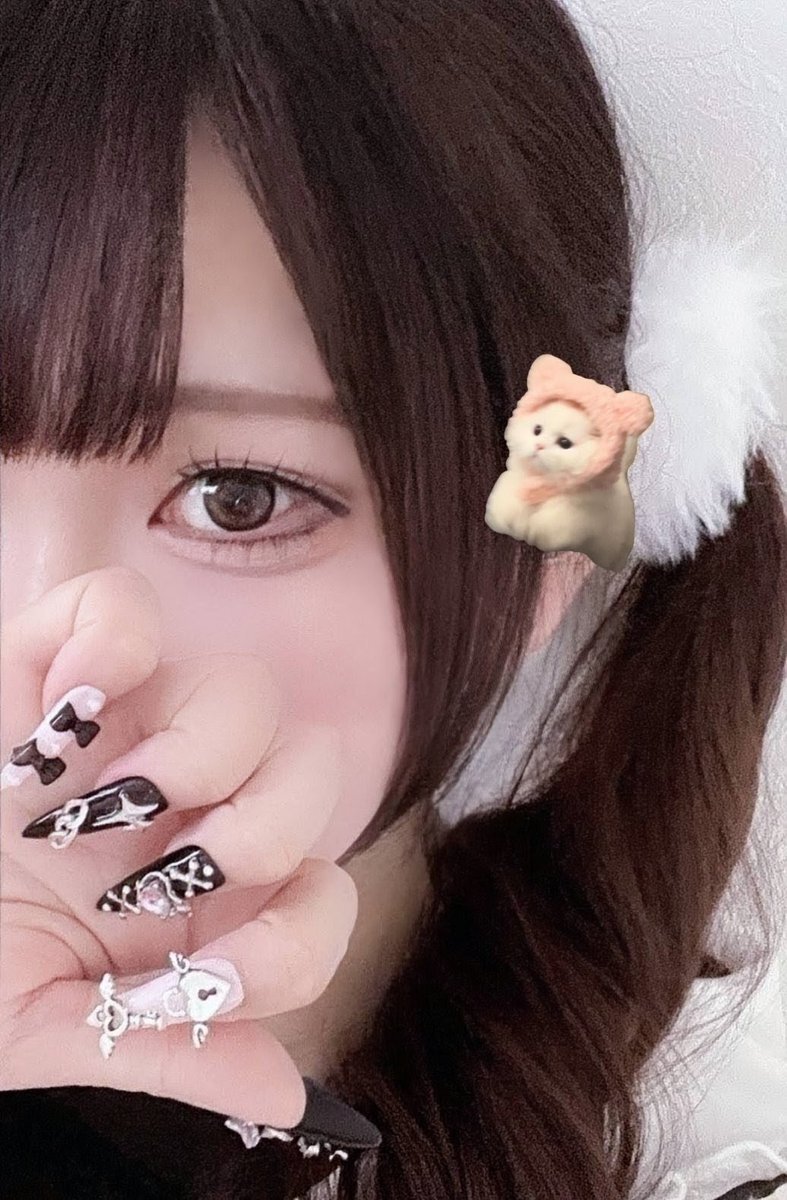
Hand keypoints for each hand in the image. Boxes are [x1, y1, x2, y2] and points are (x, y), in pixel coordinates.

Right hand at [0, 566, 357, 1126]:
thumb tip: (283, 1099)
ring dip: (193, 757)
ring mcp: (124, 725)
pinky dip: (106, 647)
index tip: (205, 979)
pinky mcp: (47, 662)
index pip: (325, 893)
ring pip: (246, 689)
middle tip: (157, 877)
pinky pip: (120, 606)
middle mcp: (183, 800)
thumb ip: (167, 1051)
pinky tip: (62, 716)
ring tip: (99, 806)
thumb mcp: (49, 1029)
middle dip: (258, 833)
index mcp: (197, 892)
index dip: (292, 943)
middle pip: (314, 767)